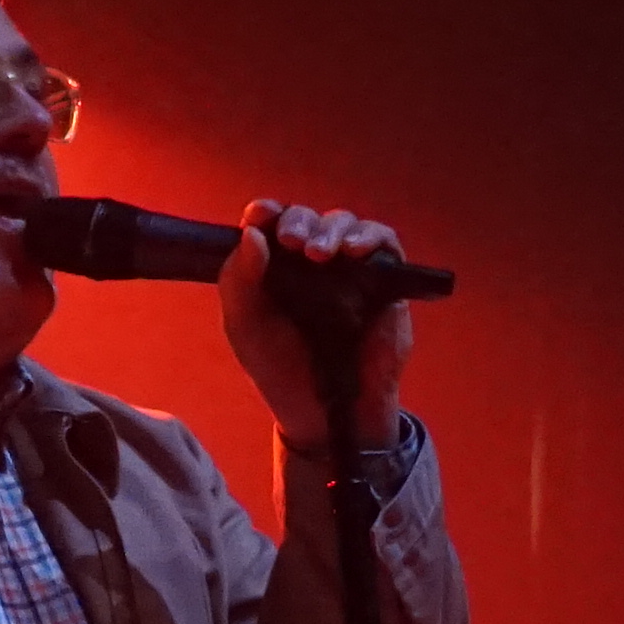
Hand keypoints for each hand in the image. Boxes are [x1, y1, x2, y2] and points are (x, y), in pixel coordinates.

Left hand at [220, 200, 415, 449]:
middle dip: (298, 220)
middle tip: (290, 240)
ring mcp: (349, 269)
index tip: (260, 214)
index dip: (266, 211)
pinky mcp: (384, 281)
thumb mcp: (245, 327)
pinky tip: (354, 251)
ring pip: (345, 223)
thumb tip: (251, 233)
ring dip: (331, 228)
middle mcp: (311, 262)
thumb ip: (239, 281)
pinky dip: (371, 238)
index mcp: (275, 266)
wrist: (324, 413)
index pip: (271, 224)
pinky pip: (385, 243)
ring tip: (319, 253)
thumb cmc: (281, 369)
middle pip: (308, 218)